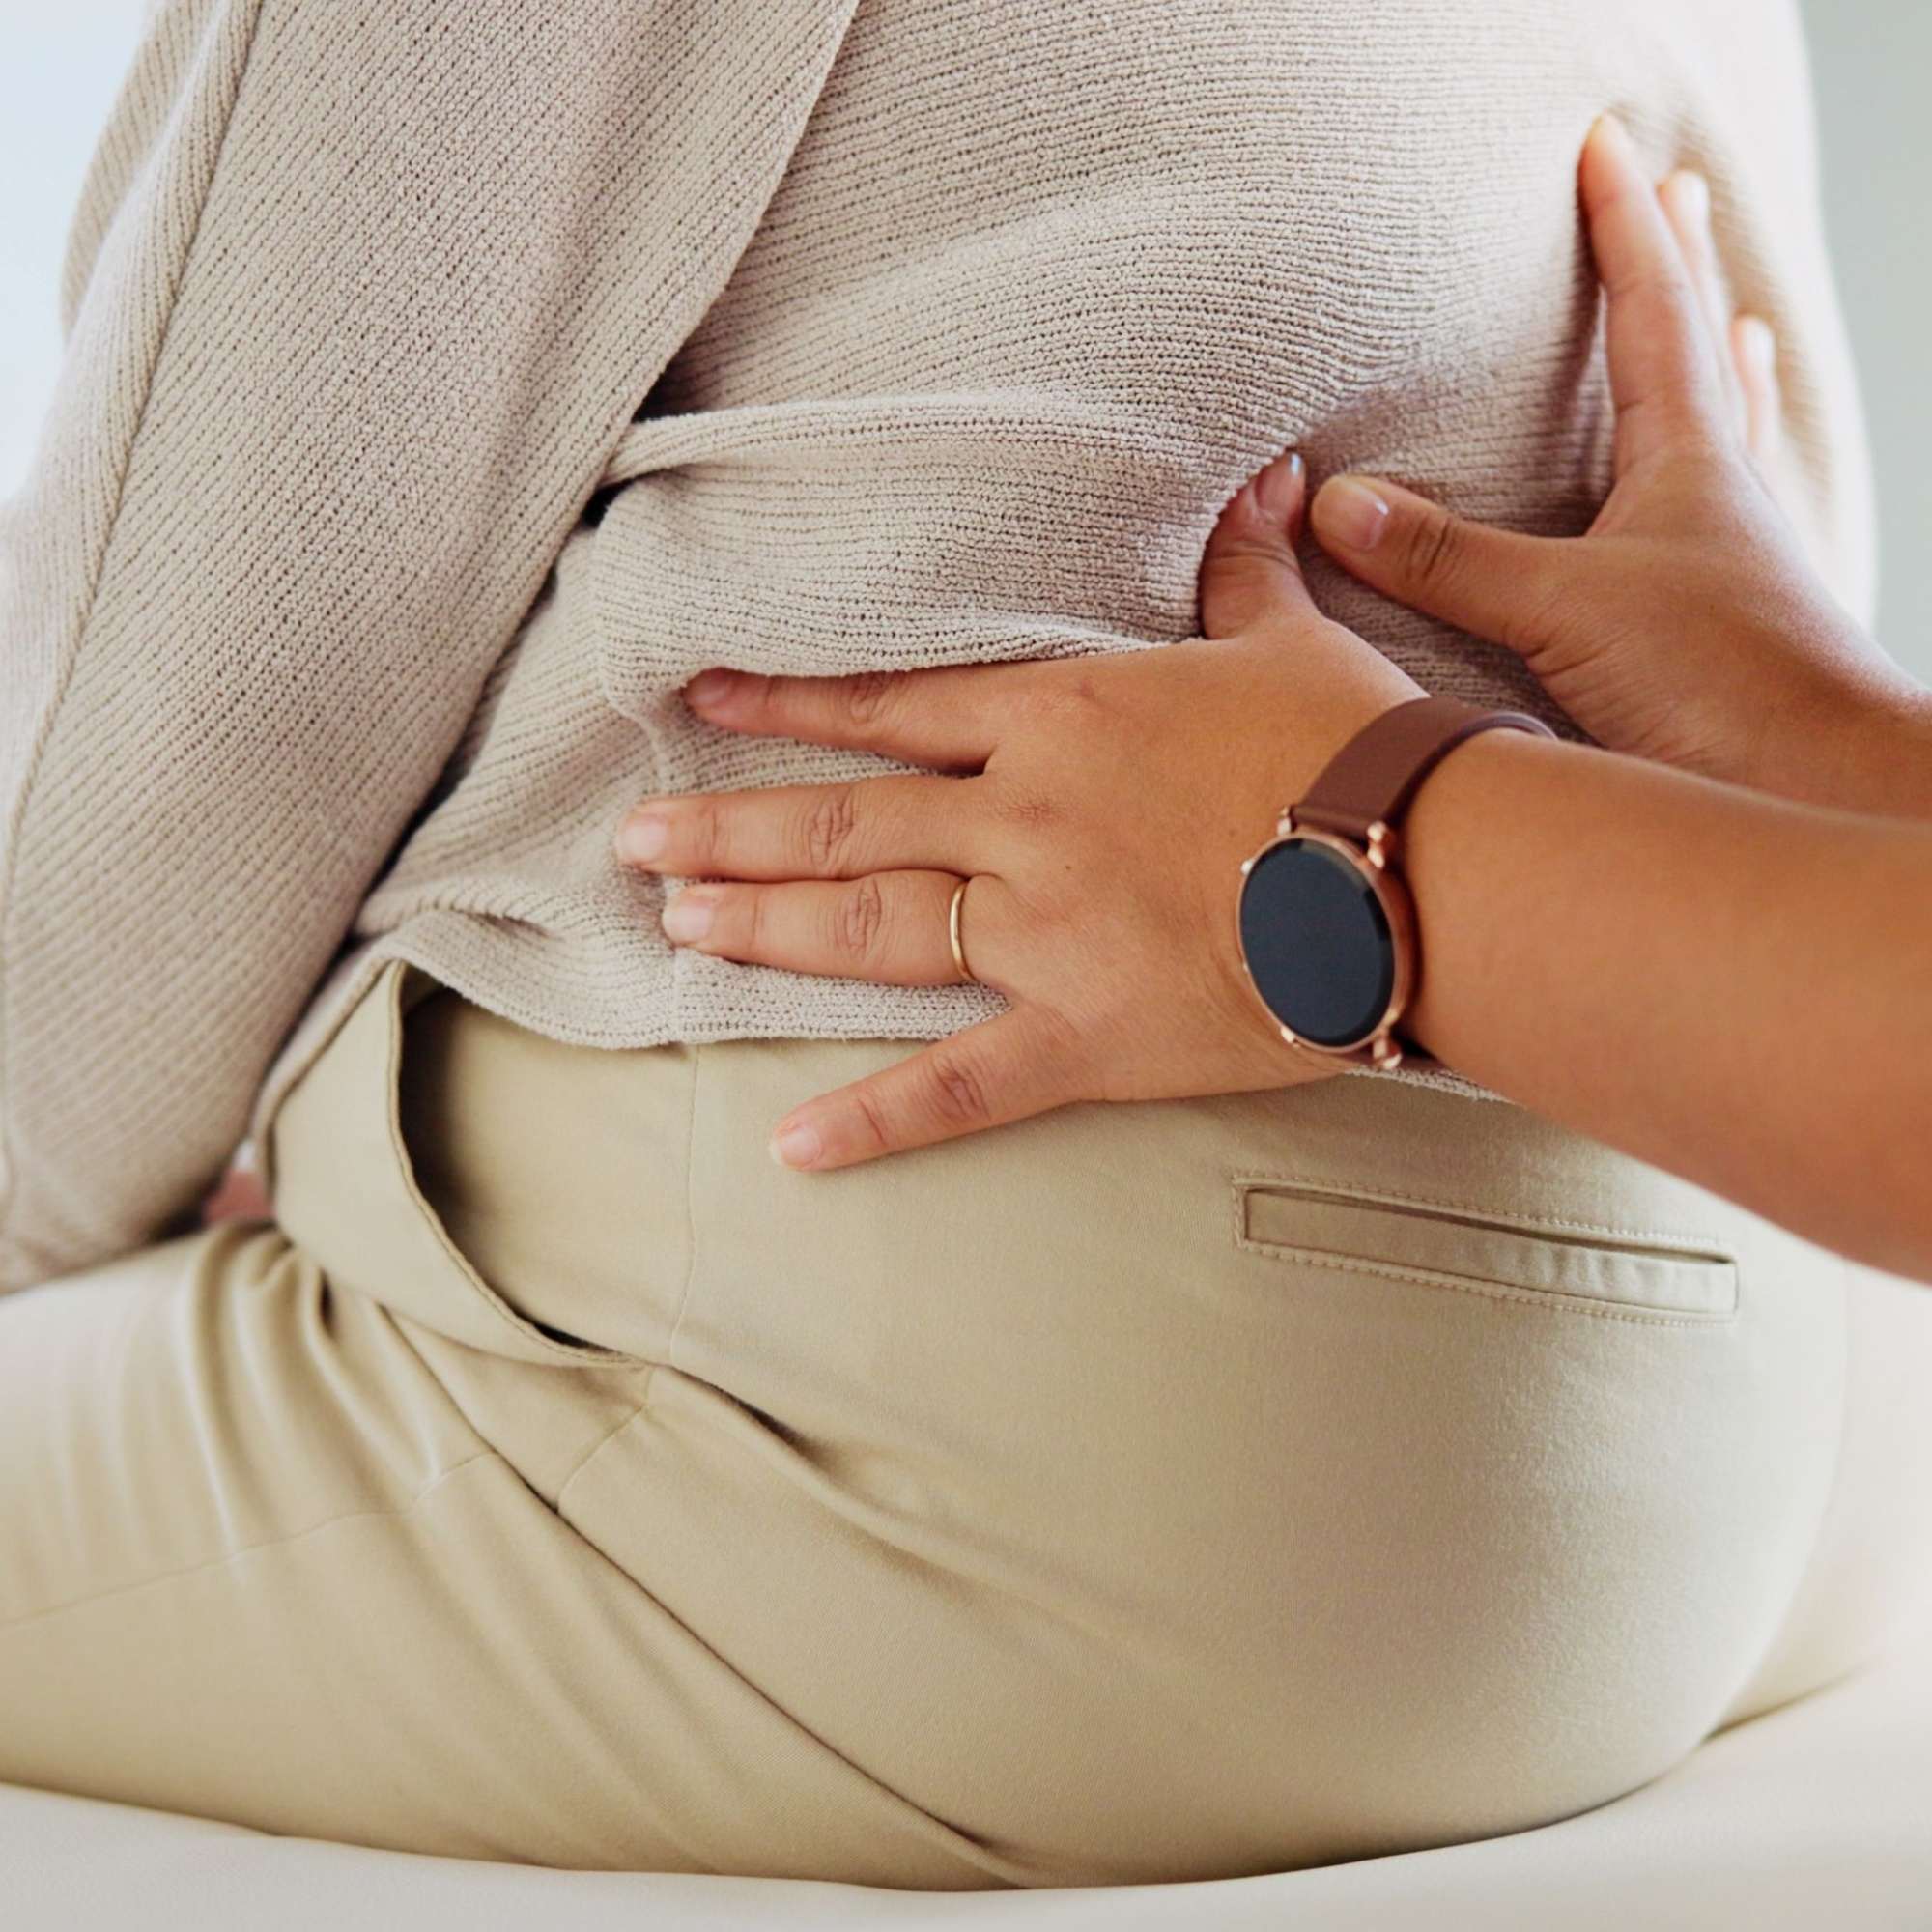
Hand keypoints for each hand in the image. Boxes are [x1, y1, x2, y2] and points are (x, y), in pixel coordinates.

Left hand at [614, 455, 1421, 1168]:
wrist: (1426, 867)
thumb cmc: (1360, 745)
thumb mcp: (1291, 640)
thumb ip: (1247, 565)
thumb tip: (1272, 478)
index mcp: (1060, 721)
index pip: (892, 706)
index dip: (788, 704)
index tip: (701, 700)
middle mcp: (1024, 821)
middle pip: (847, 822)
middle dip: (732, 831)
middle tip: (632, 844)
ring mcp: (1043, 931)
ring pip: (869, 929)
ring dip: (764, 929)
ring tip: (676, 929)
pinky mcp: (1084, 1034)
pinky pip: (960, 1085)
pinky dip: (877, 1120)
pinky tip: (793, 1147)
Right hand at [1307, 113, 1929, 815]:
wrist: (1822, 782)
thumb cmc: (1721, 684)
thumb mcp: (1568, 611)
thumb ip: (1451, 561)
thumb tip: (1335, 506)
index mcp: (1687, 466)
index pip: (1655, 314)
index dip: (1624, 229)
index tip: (1603, 148)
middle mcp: (1721, 498)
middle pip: (1704, 353)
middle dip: (1680, 268)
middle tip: (1674, 193)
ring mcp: (1732, 562)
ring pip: (1727, 436)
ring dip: (1720, 368)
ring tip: (1735, 327)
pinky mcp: (1725, 630)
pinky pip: (1717, 526)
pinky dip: (1714, 485)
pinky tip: (1709, 508)